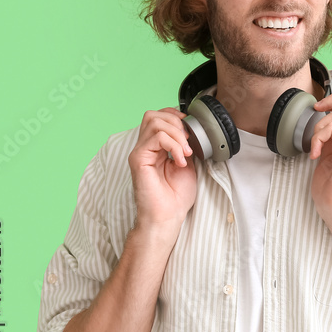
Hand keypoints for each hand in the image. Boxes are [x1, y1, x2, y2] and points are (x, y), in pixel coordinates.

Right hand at [127, 108, 197, 242]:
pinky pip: (156, 138)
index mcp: (156, 147)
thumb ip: (186, 145)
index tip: (191, 129)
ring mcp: (140, 152)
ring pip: (154, 122)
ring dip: (177, 135)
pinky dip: (173, 146)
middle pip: (153, 115)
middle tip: (188, 142)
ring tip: (185, 153)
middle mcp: (145, 147)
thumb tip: (193, 131)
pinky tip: (180, 161)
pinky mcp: (138, 159)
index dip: (176, 116)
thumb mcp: (188, 163)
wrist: (168, 215)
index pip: (158, 117)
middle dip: (176, 122)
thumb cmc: (176, 196)